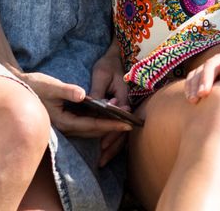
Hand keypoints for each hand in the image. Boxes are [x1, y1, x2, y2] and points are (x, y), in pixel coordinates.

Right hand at [15, 68, 133, 141]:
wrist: (21, 89)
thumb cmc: (36, 87)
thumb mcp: (51, 86)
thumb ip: (67, 91)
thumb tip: (83, 95)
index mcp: (63, 121)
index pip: (92, 126)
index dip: (110, 125)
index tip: (126, 124)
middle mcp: (66, 128)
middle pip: (94, 131)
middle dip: (112, 127)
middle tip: (131, 122)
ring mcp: (66, 126)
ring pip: (90, 129)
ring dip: (106, 124)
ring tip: (123, 118)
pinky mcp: (67, 120)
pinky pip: (86, 124)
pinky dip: (98, 121)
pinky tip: (107, 114)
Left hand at [89, 39, 132, 165]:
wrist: (117, 57)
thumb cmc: (108, 64)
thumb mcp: (101, 74)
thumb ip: (97, 91)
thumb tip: (92, 106)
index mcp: (123, 97)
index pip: (118, 120)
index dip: (111, 133)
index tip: (102, 145)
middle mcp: (126, 105)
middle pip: (122, 130)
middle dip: (112, 147)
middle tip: (101, 161)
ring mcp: (124, 109)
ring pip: (121, 132)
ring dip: (113, 147)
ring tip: (102, 161)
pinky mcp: (119, 110)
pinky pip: (117, 127)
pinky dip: (112, 140)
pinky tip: (105, 149)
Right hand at [183, 41, 219, 102]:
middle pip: (215, 61)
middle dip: (208, 76)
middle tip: (205, 93)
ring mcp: (218, 63)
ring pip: (202, 69)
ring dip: (196, 82)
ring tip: (194, 100)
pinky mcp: (211, 73)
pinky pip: (197, 76)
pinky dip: (191, 86)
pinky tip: (190, 100)